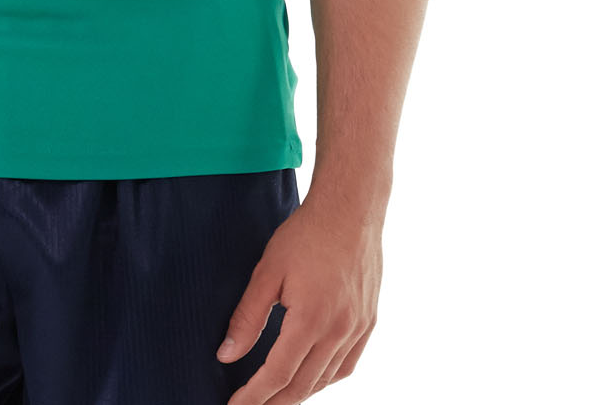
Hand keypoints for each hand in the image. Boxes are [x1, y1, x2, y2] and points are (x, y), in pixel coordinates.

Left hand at [216, 189, 381, 402]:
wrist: (351, 209)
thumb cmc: (306, 234)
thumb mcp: (268, 271)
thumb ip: (248, 316)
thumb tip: (227, 353)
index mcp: (311, 319)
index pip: (278, 374)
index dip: (254, 396)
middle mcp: (339, 331)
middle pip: (302, 384)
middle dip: (274, 401)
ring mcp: (358, 328)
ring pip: (326, 378)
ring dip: (299, 392)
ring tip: (276, 396)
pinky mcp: (368, 321)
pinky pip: (347, 365)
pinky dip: (326, 378)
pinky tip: (311, 377)